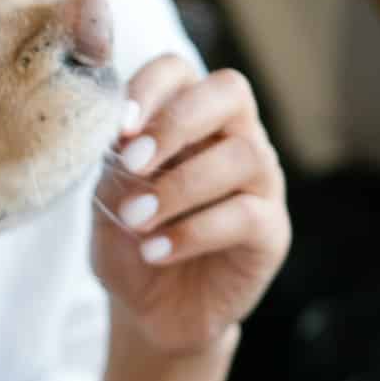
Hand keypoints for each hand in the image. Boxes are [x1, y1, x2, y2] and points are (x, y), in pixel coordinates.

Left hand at [92, 56, 290, 356]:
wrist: (150, 310)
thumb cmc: (129, 240)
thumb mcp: (108, 200)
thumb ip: (116, 166)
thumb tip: (122, 139)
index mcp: (187, 117)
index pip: (178, 70)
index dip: (150, 87)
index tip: (119, 127)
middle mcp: (233, 137)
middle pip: (230, 92)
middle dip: (177, 122)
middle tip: (134, 163)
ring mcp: (260, 182)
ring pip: (243, 154)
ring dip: (181, 186)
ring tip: (136, 220)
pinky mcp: (271, 231)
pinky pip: (246, 215)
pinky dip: (192, 232)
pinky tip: (155, 251)